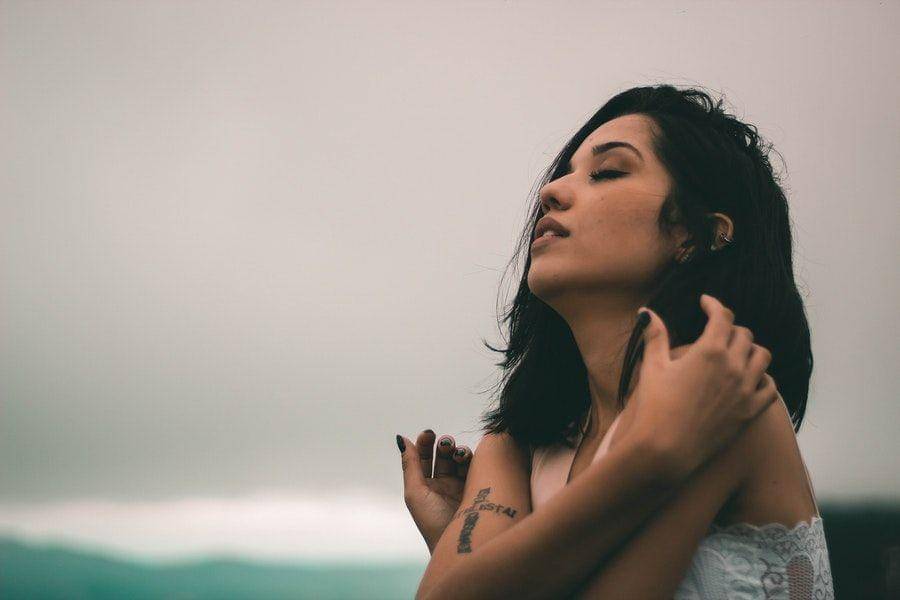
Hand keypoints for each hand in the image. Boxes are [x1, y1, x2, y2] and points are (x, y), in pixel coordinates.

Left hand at [396, 430, 472, 553]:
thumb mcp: (415, 492)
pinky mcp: (477, 488)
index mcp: (424, 486)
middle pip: (442, 456)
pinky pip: (475, 467)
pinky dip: (471, 458)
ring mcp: (460, 486)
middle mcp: (442, 485)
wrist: (457, 542)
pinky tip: (467, 457)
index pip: (423, 458)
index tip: (429, 434)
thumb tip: (401, 438)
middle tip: (445, 442)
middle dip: (443, 445)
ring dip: (457, 451)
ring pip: (459, 460)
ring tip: (457, 453)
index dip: (425, 444)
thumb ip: (410, 464)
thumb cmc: (432, 521)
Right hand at [620, 294, 777, 481]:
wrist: (665, 449)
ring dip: (750, 349)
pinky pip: (770, 387)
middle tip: (716, 331)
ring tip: (736, 352)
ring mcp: (745, 390)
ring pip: (762, 356)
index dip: (714, 305)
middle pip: (743, 334)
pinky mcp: (750, 412)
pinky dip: (763, 378)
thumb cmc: (655, 407)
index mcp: (709, 351)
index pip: (722, 316)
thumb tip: (646, 311)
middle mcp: (733, 366)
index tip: (706, 303)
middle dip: (729, 328)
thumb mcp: (652, 367)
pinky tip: (751, 378)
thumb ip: (654, 336)